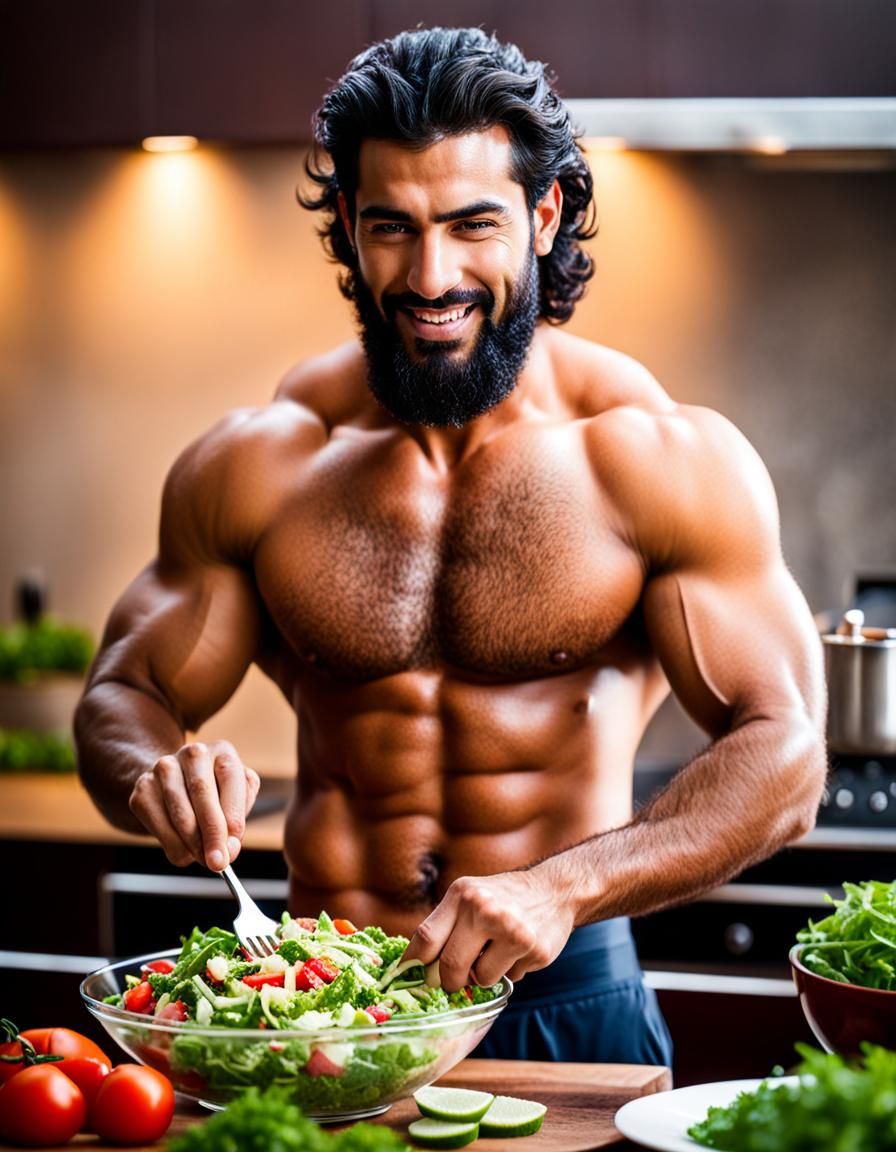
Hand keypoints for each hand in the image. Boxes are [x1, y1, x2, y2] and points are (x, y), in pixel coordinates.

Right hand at [128, 740, 260, 870]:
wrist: (175, 783)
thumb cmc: (215, 795)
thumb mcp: (234, 799)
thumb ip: (236, 820)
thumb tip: (229, 848)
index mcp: (222, 751)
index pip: (230, 778)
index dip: (233, 814)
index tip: (233, 845)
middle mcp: (192, 754)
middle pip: (201, 792)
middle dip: (212, 833)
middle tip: (218, 863)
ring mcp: (164, 769)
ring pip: (179, 812)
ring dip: (193, 843)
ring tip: (205, 860)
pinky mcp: (143, 790)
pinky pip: (159, 825)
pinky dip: (174, 846)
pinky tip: (185, 851)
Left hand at [402, 867, 575, 990]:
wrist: (554, 891)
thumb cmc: (501, 899)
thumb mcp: (469, 897)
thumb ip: (444, 926)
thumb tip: (412, 968)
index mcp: (462, 894)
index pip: (426, 938)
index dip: (412, 965)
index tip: (407, 978)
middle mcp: (484, 909)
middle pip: (449, 966)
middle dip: (449, 980)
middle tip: (456, 978)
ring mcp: (512, 929)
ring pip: (480, 979)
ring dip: (483, 976)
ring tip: (496, 952)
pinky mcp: (534, 949)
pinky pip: (509, 979)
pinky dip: (509, 971)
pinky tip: (518, 950)